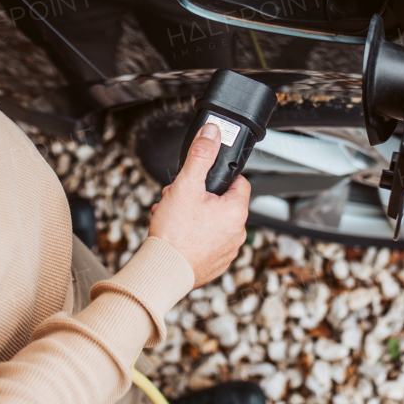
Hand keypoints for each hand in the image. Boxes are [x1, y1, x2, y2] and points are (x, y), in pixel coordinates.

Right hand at [148, 122, 250, 287]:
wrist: (164, 270)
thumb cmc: (175, 233)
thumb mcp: (186, 185)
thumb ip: (201, 155)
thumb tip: (212, 133)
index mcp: (237, 211)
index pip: (240, 182)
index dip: (219, 176)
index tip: (203, 179)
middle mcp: (238, 232)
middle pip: (223, 202)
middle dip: (200, 196)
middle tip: (179, 198)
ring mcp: (228, 251)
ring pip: (214, 223)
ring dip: (195, 216)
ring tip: (174, 217)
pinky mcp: (216, 264)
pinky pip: (208, 242)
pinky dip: (195, 236)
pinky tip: (178, 235)